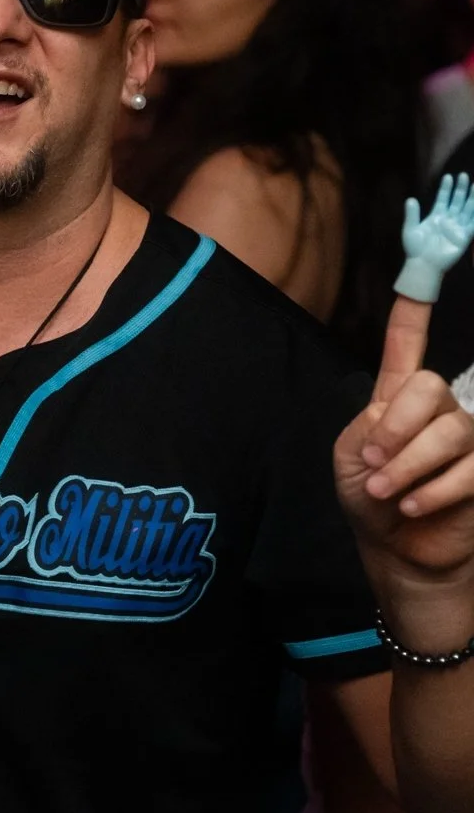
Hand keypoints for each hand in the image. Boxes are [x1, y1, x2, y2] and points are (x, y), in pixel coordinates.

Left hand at [335, 286, 473, 588]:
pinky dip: (434, 489)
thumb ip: (371, 426)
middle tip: (374, 464)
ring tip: (386, 491)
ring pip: (450, 430)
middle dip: (395, 428)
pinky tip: (414, 504)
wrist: (396, 549)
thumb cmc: (370, 499)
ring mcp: (468, 436)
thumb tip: (400, 416)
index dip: (413, 310)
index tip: (421, 263)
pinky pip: (471, 466)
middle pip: (429, 387)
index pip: (408, 345)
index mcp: (398, 398)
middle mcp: (439, 409)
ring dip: (408, 466)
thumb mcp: (351, 458)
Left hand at [397, 173, 473, 302]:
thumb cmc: (414, 249)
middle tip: (464, 175)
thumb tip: (410, 199)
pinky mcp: (464, 237)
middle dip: (460, 188)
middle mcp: (448, 220)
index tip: (449, 176)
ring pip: (467, 209)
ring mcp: (457, 227)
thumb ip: (411, 215)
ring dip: (471, 198)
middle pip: (457, 201)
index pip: (443, 199)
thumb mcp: (410, 230)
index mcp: (436, 216)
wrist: (422, 265)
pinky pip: (473, 224)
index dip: (446, 188)